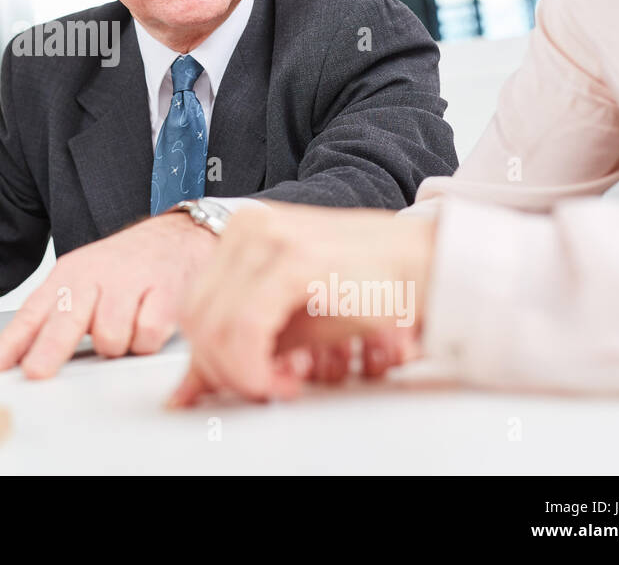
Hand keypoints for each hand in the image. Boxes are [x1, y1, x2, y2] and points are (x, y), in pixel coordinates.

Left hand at [0, 212, 214, 378]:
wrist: (179, 234)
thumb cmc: (127, 265)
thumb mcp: (84, 279)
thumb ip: (58, 314)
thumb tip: (26, 356)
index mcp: (69, 275)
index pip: (32, 314)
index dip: (10, 345)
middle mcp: (96, 276)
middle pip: (65, 321)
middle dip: (48, 351)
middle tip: (36, 373)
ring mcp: (130, 282)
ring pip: (110, 337)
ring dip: (118, 345)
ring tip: (126, 327)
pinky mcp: (165, 292)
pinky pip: (147, 335)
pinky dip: (148, 340)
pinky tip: (150, 321)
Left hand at [168, 204, 434, 406]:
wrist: (430, 264)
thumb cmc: (371, 287)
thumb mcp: (292, 322)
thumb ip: (238, 348)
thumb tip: (188, 391)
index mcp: (240, 233)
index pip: (193, 308)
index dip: (210, 361)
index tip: (242, 385)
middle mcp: (247, 227)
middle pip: (195, 318)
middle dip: (224, 371)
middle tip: (265, 390)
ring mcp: (267, 237)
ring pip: (213, 326)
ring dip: (243, 375)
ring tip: (283, 386)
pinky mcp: (293, 259)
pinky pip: (245, 328)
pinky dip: (256, 368)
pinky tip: (288, 381)